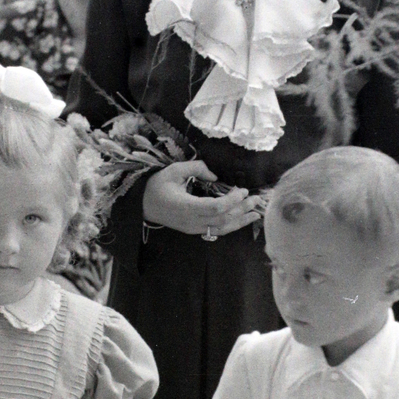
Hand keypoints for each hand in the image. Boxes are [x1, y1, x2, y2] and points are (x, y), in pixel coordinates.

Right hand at [142, 162, 263, 238]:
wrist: (142, 205)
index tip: (241, 189)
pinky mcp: (193, 230)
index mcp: (186, 206)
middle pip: (223, 218)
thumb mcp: (173, 170)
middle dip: (242, 209)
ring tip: (255, 213)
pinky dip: (231, 226)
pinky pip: (216, 231)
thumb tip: (215, 174)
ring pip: (222, 228)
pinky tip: (241, 220)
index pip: (216, 207)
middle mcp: (191, 221)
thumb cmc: (157, 186)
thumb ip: (195, 167)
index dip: (233, 200)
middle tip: (256, 199)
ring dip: (241, 221)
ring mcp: (193, 228)